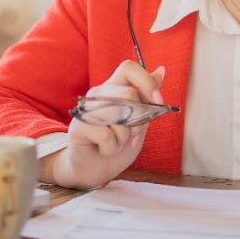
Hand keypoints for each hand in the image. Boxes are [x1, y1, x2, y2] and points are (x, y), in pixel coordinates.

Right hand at [41, 61, 165, 188]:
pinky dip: (111, 148)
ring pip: (118, 115)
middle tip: (134, 137)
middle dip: (139, 121)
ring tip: (117, 144)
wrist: (96, 170)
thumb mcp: (139, 121)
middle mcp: (98, 94)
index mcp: (113, 88)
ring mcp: (86, 109)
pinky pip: (106, 135)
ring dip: (124, 138)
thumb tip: (161, 70)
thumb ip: (146, 98)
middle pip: (128, 93)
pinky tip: (104, 149)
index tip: (158, 102)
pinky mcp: (78, 126)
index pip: (128, 68)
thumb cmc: (117, 144)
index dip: (147, 82)